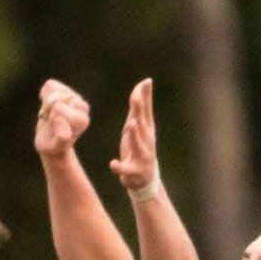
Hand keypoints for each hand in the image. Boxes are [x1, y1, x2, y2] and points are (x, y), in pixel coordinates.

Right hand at [35, 79, 90, 160]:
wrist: (51, 143)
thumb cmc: (54, 146)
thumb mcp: (56, 147)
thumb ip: (62, 138)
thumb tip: (62, 120)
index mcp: (81, 120)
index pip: (58, 108)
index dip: (52, 119)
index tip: (55, 130)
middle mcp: (82, 107)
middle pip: (56, 99)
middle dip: (49, 111)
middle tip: (52, 124)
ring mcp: (75, 98)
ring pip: (53, 90)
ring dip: (47, 103)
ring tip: (51, 116)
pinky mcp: (67, 91)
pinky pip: (50, 85)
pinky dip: (44, 94)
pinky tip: (48, 106)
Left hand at [109, 78, 158, 194]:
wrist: (145, 177)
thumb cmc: (141, 145)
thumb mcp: (141, 124)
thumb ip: (143, 104)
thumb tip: (146, 81)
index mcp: (147, 129)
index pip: (146, 110)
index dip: (144, 97)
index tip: (145, 82)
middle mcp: (147, 140)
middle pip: (143, 124)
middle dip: (139, 111)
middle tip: (135, 98)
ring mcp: (142, 156)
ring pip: (139, 145)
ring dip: (135, 134)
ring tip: (130, 124)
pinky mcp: (134, 171)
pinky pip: (126, 169)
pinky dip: (119, 166)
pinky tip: (113, 163)